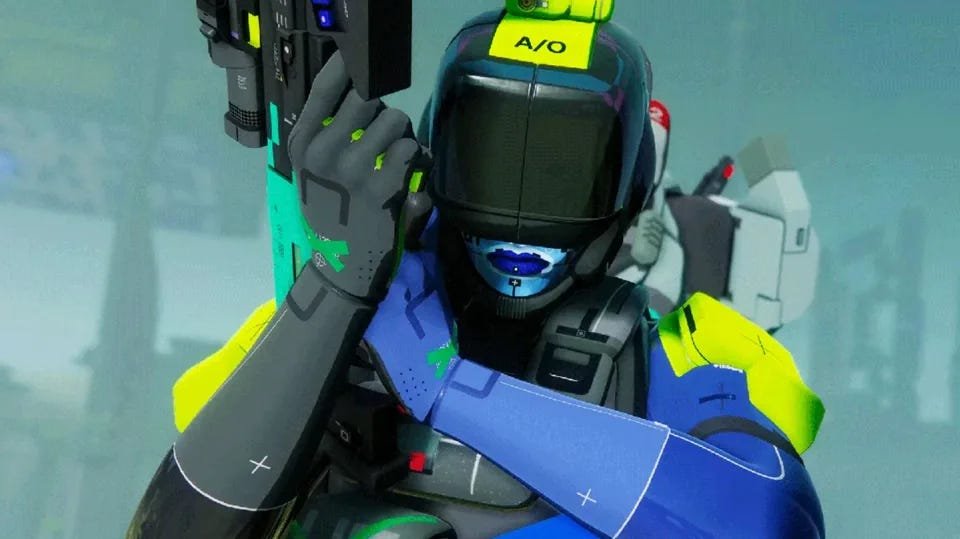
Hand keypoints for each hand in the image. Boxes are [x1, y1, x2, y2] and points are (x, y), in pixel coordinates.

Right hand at [288, 51, 421, 299]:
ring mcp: (353, 169)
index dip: (348, 64)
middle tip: (384, 130)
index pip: (324, 87)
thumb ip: (326, 131)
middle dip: (382, 109)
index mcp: (303, 144)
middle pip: (367, 95)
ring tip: (396, 157)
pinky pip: (413, 150)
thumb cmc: (328, 213)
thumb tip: (360, 85)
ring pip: (396, 120)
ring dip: (403, 135)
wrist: (340, 267)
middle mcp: (323, 152)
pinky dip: (419, 160)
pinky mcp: (384, 187)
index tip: (362, 58)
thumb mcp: (312, 172)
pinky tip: (410, 176)